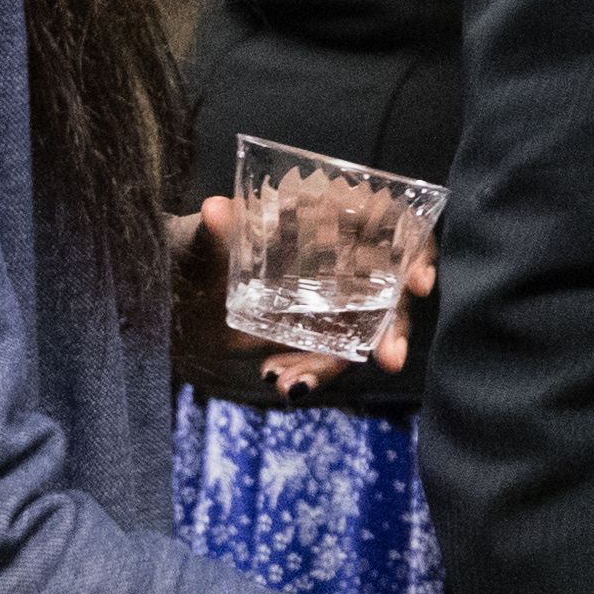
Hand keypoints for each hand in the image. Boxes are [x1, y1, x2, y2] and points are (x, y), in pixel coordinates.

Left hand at [169, 195, 433, 401]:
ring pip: (362, 332)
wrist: (173, 296)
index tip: (419, 282)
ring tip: (294, 384)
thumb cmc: (195, 249)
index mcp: (328, 214)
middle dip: (394, 327)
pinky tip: (282, 382)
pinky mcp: (316, 334)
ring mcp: (332, 299)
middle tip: (388, 360)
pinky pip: (331, 357)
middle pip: (390, 288)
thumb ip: (214, 230)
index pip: (392, 225)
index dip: (416, 250)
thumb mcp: (202, 239)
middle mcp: (340, 256)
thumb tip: (215, 209)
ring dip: (339, 362)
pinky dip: (312, 373)